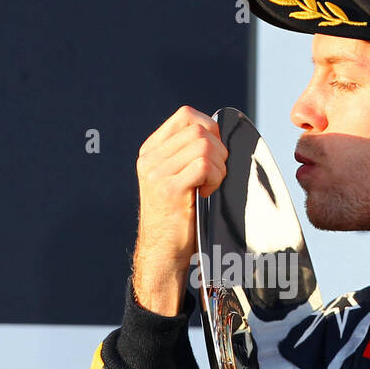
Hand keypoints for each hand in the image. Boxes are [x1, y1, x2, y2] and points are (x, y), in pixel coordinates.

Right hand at [132, 106, 228, 315]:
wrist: (163, 253)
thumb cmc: (177, 217)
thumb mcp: (175, 177)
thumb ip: (187, 153)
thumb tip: (219, 133)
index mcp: (151, 151)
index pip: (186, 115)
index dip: (210, 127)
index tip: (215, 152)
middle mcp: (150, 159)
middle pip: (199, 129)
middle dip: (218, 150)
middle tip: (215, 175)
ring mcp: (157, 173)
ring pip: (204, 145)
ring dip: (218, 166)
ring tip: (210, 186)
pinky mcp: (169, 189)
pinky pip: (203, 165)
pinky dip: (214, 178)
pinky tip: (207, 193)